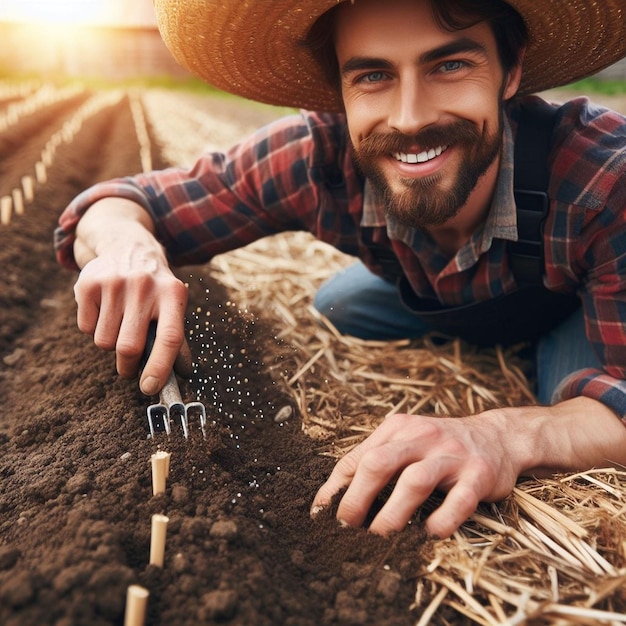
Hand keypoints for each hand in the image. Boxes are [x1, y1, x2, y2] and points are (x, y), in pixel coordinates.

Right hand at [72, 199, 189, 394]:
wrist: (129, 247)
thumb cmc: (156, 289)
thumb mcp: (172, 304)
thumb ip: (175, 338)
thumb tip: (180, 375)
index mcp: (173, 294)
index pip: (169, 337)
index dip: (159, 367)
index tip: (149, 388)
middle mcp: (145, 286)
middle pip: (128, 347)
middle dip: (127, 366)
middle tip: (129, 366)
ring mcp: (115, 283)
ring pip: (104, 342)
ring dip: (110, 343)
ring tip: (120, 324)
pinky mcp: (89, 283)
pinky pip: (86, 329)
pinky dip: (94, 328)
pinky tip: (105, 310)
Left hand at [311, 411, 521, 537]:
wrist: (498, 436)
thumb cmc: (439, 446)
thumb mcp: (404, 441)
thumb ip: (372, 460)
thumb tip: (332, 498)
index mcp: (397, 428)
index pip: (357, 458)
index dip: (335, 489)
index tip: (320, 517)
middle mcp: (422, 436)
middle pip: (379, 464)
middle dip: (356, 499)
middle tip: (344, 529)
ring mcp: (451, 454)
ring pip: (414, 481)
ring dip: (392, 514)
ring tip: (378, 538)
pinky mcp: (479, 474)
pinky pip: (459, 500)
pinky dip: (441, 520)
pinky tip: (429, 534)